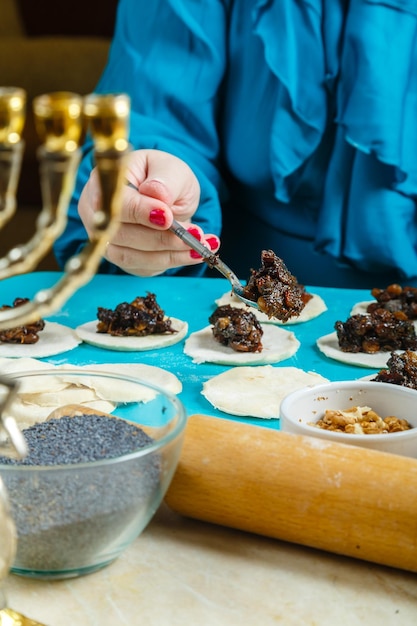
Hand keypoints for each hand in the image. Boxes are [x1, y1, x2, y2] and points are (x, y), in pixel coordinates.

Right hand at [78, 149, 219, 275]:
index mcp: (103, 182)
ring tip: (199, 246)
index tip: (168, 217)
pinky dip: (171, 261)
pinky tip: (193, 254)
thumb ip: (165, 180)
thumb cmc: (164, 177)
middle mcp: (96, 214)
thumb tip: (158, 195)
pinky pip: (143, 267)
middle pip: (121, 234)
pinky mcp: (123, 257)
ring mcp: (107, 239)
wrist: (168, 195)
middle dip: (161, 237)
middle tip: (195, 234)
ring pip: (132, 256)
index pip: (115, 202)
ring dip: (169, 254)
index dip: (140, 212)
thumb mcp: (171, 169)